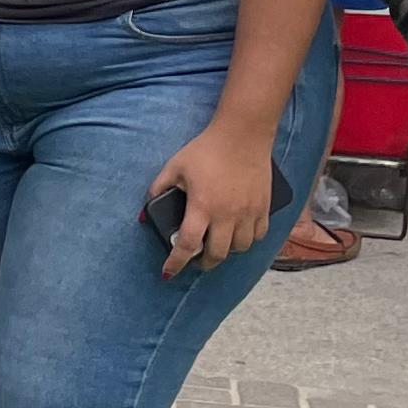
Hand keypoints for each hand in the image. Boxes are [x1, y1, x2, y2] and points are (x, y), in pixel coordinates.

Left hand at [144, 119, 281, 277]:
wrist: (243, 135)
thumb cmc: (206, 150)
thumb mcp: (174, 167)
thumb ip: (157, 190)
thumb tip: (143, 213)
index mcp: (202, 207)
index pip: (186, 245)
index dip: (175, 263)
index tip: (168, 273)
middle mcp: (227, 215)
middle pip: (216, 254)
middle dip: (203, 263)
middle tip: (195, 261)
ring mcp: (249, 212)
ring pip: (241, 248)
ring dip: (226, 252)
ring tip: (217, 246)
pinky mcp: (264, 207)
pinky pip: (259, 235)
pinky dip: (248, 240)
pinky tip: (239, 235)